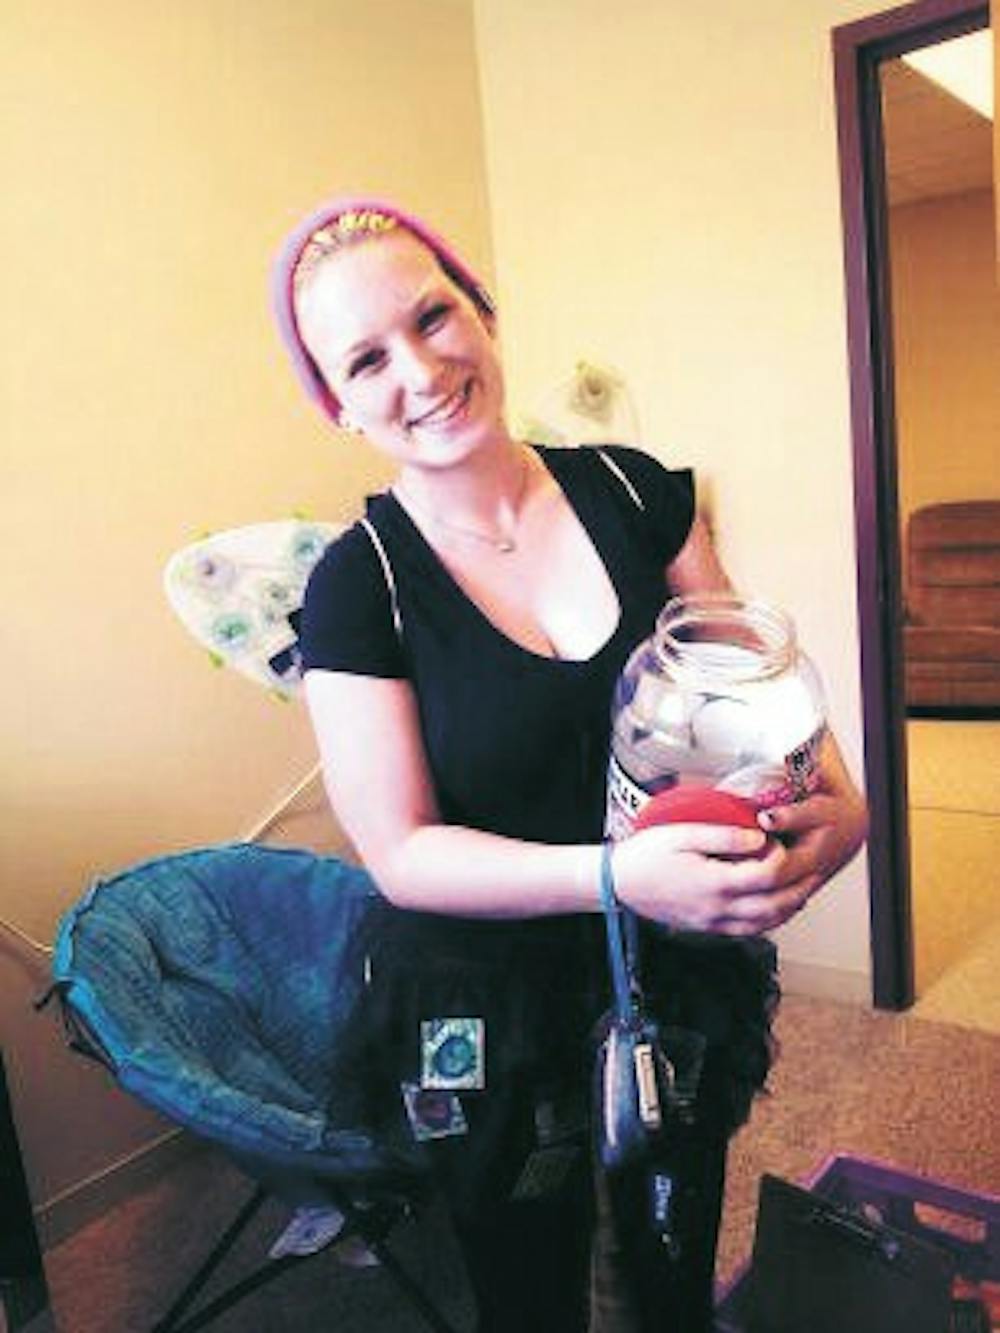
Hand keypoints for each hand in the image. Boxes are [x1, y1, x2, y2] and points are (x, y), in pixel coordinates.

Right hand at [612, 732, 867, 936]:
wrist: (618, 884)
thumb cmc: (646, 855)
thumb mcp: (682, 834)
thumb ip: (723, 836)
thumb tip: (759, 837)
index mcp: (715, 882)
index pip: (766, 875)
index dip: (782, 859)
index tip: (781, 841)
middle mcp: (719, 908)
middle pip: (774, 904)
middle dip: (799, 887)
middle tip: (815, 868)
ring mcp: (714, 922)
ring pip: (766, 923)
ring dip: (790, 907)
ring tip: (803, 887)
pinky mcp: (708, 928)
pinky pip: (749, 931)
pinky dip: (771, 920)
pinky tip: (776, 906)